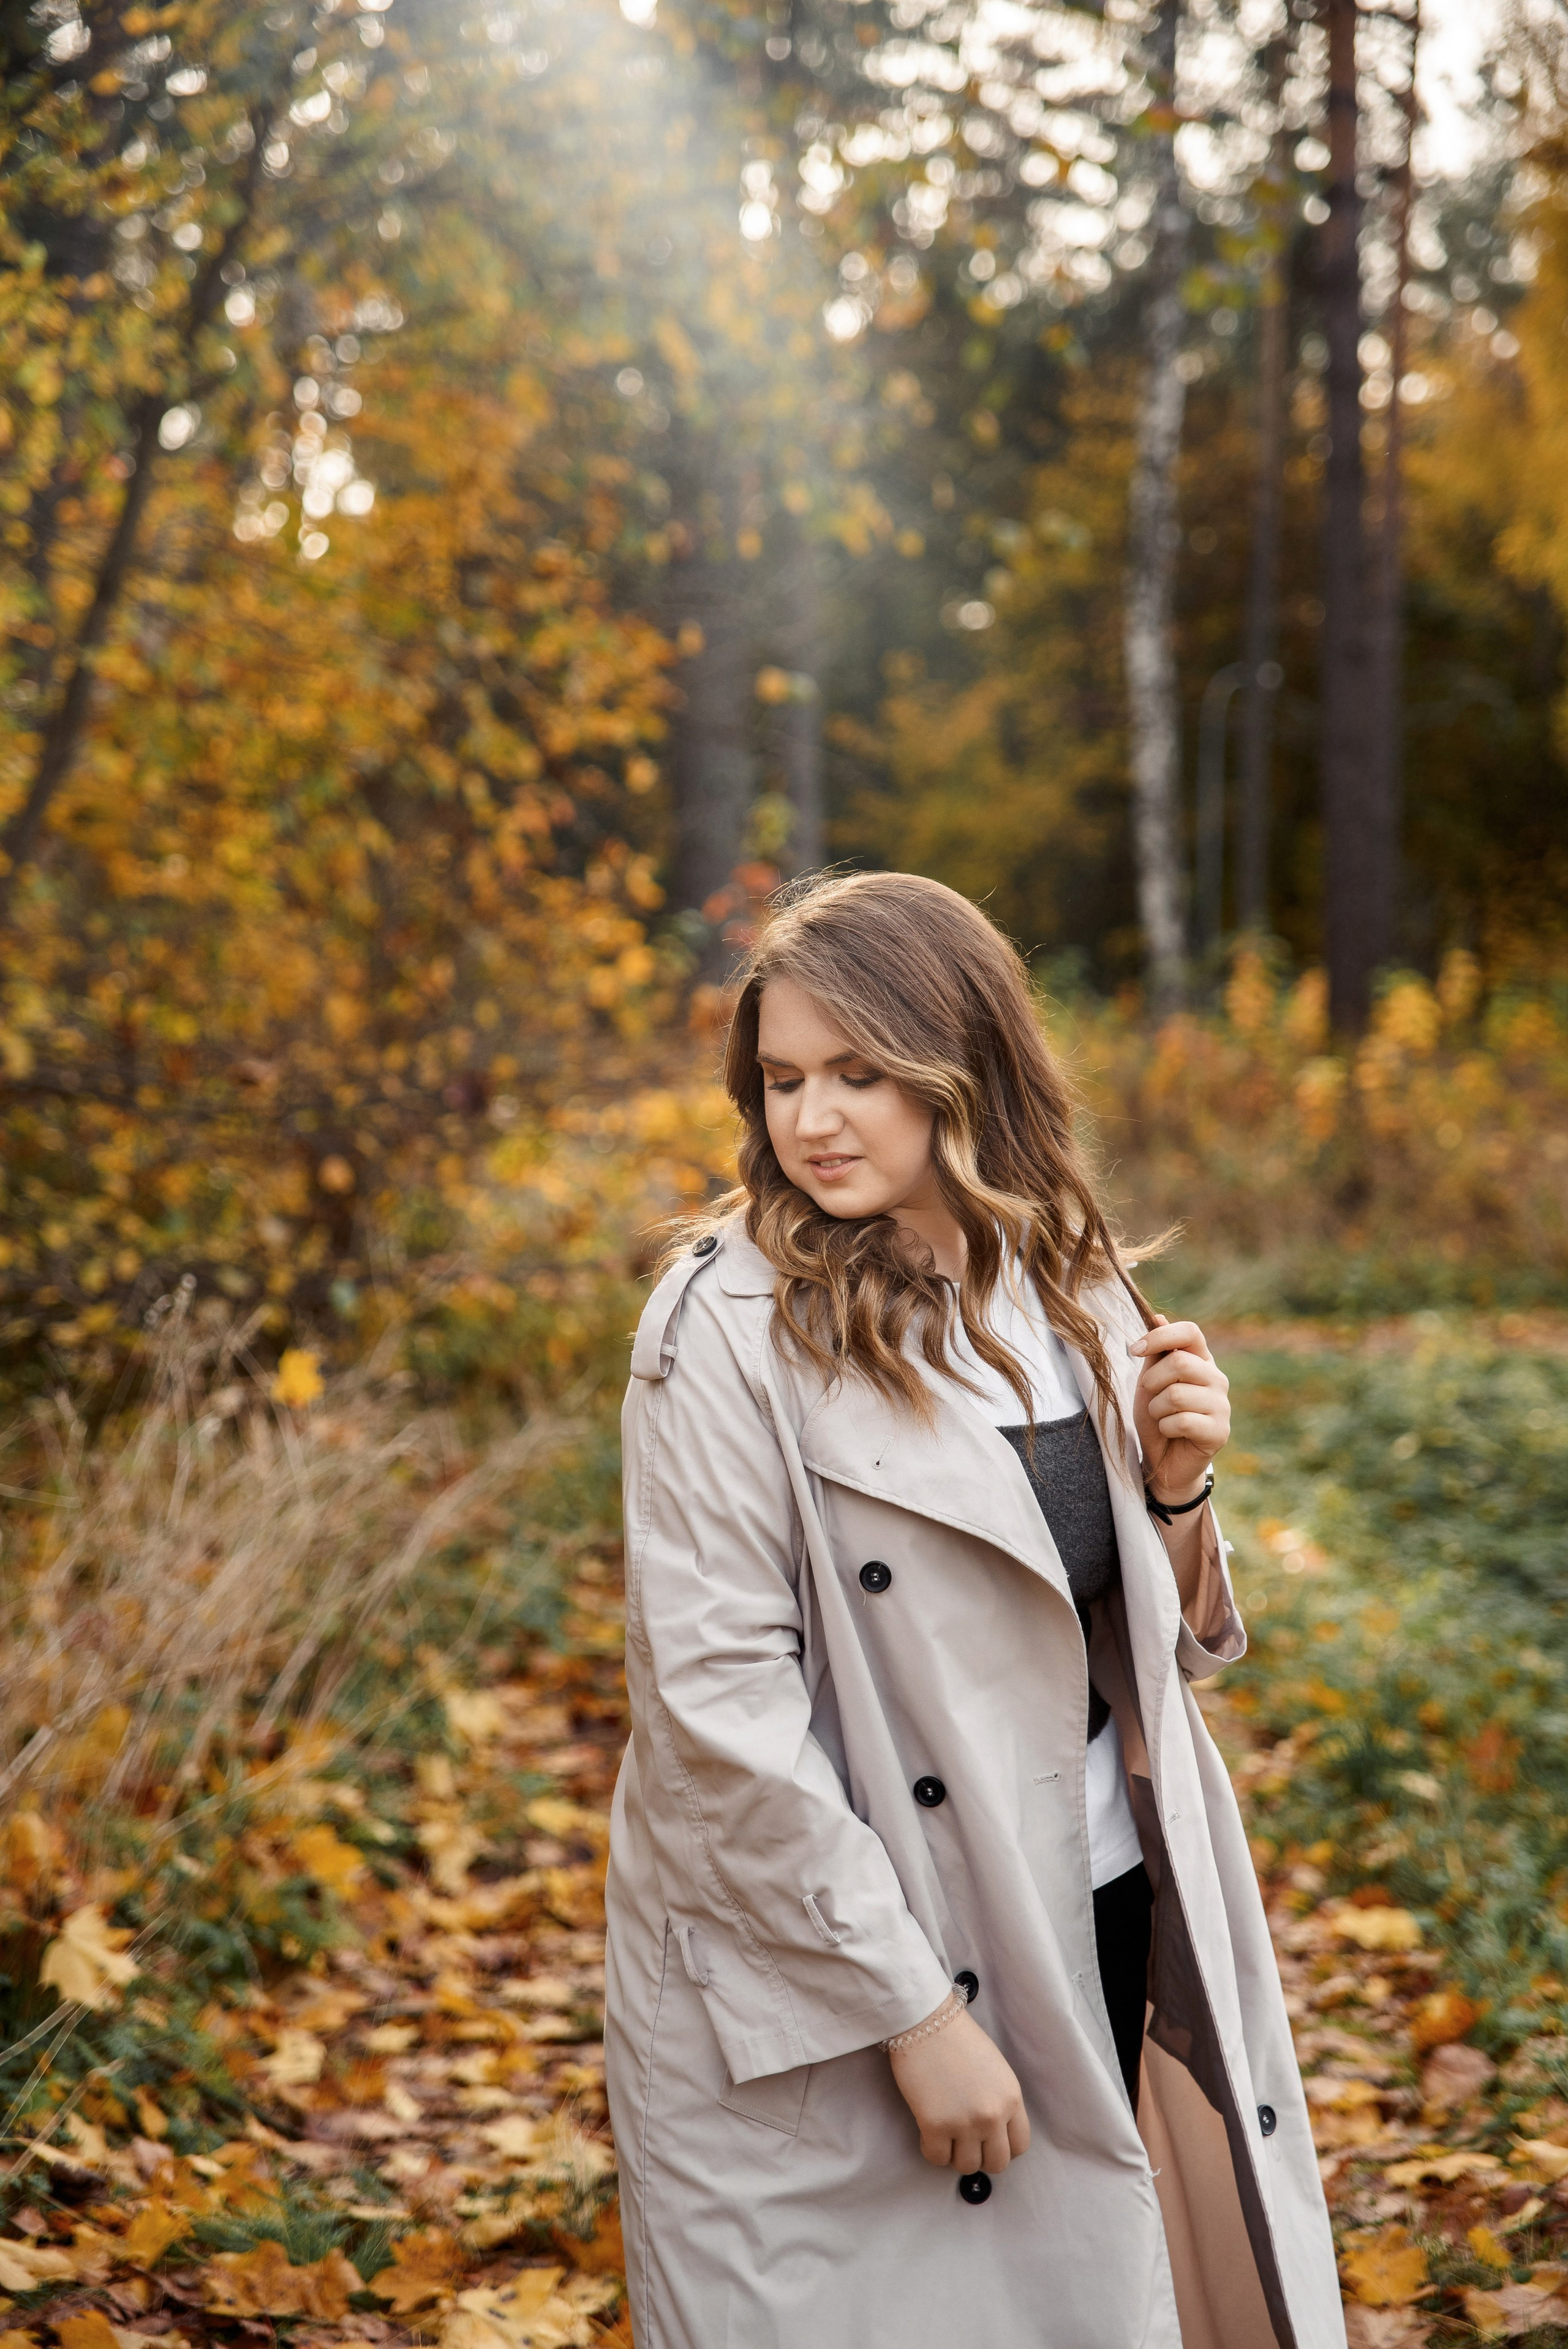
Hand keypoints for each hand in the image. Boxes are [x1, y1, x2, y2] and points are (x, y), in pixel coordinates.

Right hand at [888, 2006, 1030, 2173]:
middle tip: (965, 2142)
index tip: (988, 2141)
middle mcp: (993, 2115)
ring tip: (946, 2136)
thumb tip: (994, 2133)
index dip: (1002, 2147)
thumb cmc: (959, 2039)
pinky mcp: (934, 2125)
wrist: (926, 2021)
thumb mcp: (996, 2070)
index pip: (1020, 2146)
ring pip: (967, 2166)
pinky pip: (937, 2159)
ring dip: (955, 2155)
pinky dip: (932, 2150)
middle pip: (996, 2163)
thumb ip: (1000, 2101)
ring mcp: (964, 2123)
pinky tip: (928, 2131)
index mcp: (1011, 2098)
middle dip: (980, 2156)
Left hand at [1129, 1315, 1229, 1502]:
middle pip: (1180, 1362)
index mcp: (1201, 1361)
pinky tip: (1171, 1433)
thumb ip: (1156, 1353)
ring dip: (1157, 1409)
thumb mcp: (1150, 1381)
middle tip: (1151, 1397)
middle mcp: (1217, 1378)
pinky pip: (1182, 1421)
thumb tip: (1158, 1316)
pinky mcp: (1220, 1431)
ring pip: (1177, 1394)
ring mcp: (1222, 1405)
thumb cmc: (1157, 1417)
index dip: (1160, 1336)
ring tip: (1162, 1418)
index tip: (1134, 1350)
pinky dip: (1165, 1428)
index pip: (1190, 1332)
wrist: (1164, 1461)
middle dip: (1153, 1381)